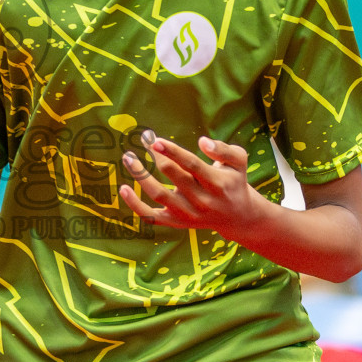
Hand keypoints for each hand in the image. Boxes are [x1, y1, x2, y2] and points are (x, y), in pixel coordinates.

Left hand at [118, 129, 276, 242]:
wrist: (237, 216)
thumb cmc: (234, 181)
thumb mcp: (238, 161)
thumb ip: (224, 149)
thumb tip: (202, 142)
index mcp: (216, 183)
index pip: (191, 165)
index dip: (173, 152)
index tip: (156, 140)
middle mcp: (201, 200)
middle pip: (174, 176)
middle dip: (156, 156)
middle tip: (144, 139)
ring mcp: (188, 214)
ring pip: (159, 196)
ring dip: (141, 176)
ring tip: (129, 158)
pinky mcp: (177, 222)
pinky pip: (151, 217)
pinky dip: (135, 206)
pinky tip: (123, 189)